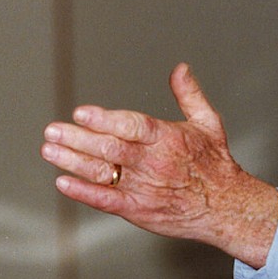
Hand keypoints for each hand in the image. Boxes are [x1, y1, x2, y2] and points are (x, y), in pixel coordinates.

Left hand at [40, 62, 277, 267]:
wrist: (227, 207)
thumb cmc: (217, 166)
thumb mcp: (208, 124)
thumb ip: (190, 95)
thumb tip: (180, 69)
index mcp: (168, 139)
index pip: (132, 126)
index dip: (105, 120)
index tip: (81, 113)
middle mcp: (154, 163)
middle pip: (110, 148)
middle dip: (77, 139)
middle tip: (52, 131)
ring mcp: (145, 188)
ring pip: (103, 173)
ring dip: (73, 162)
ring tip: (50, 151)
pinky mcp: (140, 210)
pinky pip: (107, 201)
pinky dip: (84, 192)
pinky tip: (63, 183)